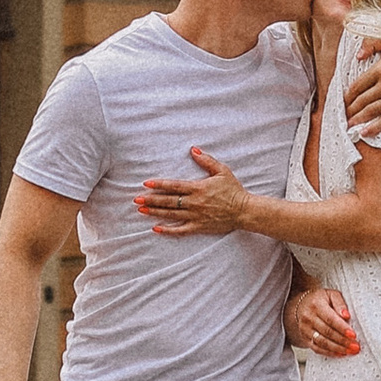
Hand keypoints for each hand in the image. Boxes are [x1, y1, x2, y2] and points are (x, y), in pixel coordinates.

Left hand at [133, 147, 253, 237]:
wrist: (244, 211)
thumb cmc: (233, 190)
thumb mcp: (222, 171)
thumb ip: (206, 160)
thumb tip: (193, 150)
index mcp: (198, 188)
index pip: (174, 186)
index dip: (159, 184)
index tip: (146, 183)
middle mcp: (194, 203)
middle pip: (168, 201)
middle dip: (151, 200)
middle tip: (136, 199)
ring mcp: (195, 216)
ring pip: (171, 215)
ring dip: (155, 212)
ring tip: (141, 210)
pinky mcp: (199, 227)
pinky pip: (180, 230)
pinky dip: (168, 230)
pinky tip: (156, 228)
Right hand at [288, 282, 359, 358]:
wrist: (302, 305)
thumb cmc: (320, 299)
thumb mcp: (331, 294)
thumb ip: (340, 303)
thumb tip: (347, 315)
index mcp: (316, 305)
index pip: (330, 319)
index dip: (342, 328)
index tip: (353, 335)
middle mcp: (309, 318)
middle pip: (327, 332)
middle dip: (343, 341)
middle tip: (355, 346)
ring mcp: (305, 330)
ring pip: (322, 343)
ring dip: (338, 348)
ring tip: (350, 351)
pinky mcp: (306, 339)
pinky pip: (317, 349)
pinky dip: (330, 353)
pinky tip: (340, 353)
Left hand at [342, 34, 380, 133]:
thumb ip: (372, 44)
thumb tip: (357, 56)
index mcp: (380, 69)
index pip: (357, 85)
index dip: (348, 96)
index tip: (343, 102)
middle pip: (362, 100)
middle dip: (350, 110)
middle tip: (344, 116)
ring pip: (372, 111)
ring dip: (358, 119)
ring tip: (350, 125)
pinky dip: (375, 127)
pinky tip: (365, 132)